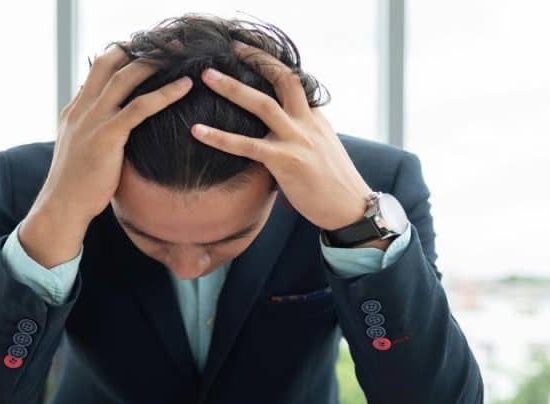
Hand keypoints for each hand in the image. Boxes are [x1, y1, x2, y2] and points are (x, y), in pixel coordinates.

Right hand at [20, 46, 193, 267]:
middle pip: (108, 62)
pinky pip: (140, 107)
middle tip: (166, 43)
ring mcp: (93, 120)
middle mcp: (81, 109)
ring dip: (154, 62)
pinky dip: (165, 93)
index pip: (96, 70)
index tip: (144, 50)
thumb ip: (93, 133)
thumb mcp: (80, 151)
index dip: (121, 55)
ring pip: (125, 78)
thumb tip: (115, 131)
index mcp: (74, 110)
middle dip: (137, 48)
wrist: (62, 207)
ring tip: (180, 54)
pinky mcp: (107, 136)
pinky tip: (184, 86)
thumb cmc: (76, 186)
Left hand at [190, 41, 373, 232]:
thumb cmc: (332, 184)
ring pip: (263, 104)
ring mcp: (297, 139)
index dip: (271, 63)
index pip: (293, 81)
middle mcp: (307, 121)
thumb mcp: (319, 149)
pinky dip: (221, 138)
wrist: (351, 208)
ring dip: (232, 88)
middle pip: (282, 79)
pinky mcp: (286, 161)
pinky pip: (248, 146)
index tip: (249, 51)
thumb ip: (299, 134)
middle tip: (230, 47)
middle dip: (256, 59)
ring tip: (206, 77)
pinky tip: (198, 132)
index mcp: (314, 117)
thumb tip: (275, 133)